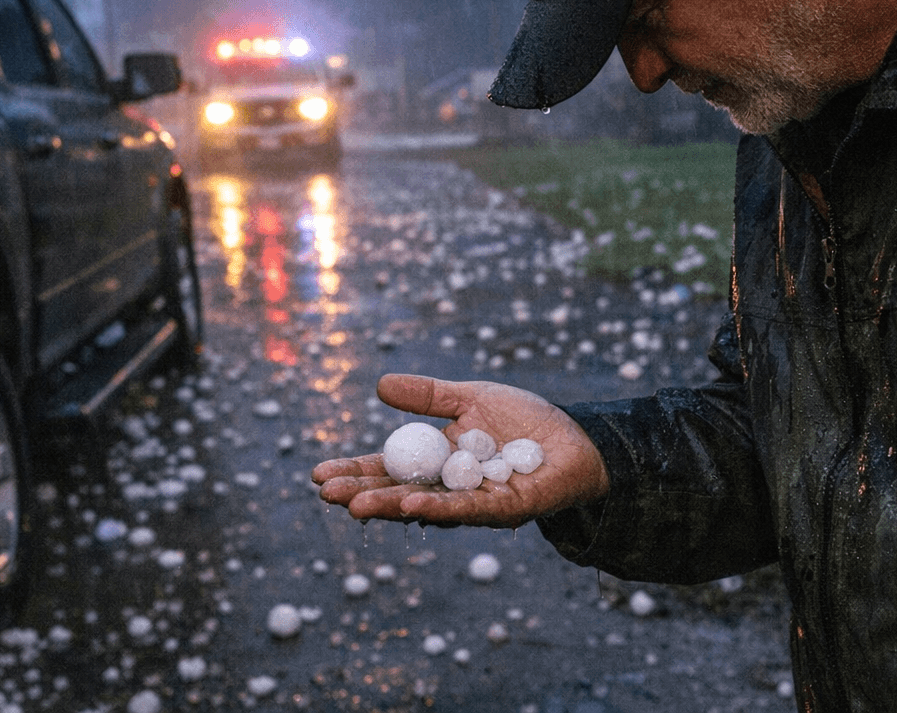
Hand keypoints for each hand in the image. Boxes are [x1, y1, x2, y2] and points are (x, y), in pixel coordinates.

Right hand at [312, 374, 609, 527]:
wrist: (578, 439)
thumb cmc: (525, 422)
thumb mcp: (472, 398)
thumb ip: (430, 397)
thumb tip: (380, 385)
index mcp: (438, 462)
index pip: (388, 468)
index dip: (355, 472)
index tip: (318, 474)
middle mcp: (450, 488)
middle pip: (400, 493)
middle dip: (363, 494)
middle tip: (326, 493)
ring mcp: (475, 502)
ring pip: (427, 507)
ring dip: (391, 507)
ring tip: (356, 506)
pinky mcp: (506, 509)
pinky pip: (468, 511)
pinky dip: (439, 509)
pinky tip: (412, 508)